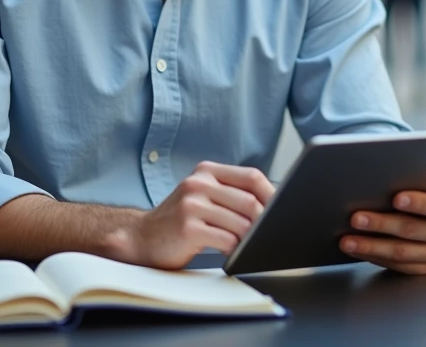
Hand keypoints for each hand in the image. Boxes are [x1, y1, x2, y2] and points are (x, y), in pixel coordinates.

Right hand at [109, 162, 273, 269]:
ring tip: (249, 245)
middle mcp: (198, 183)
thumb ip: (231, 195)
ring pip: (240, 223)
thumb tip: (273, 203)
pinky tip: (232, 253)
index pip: (251, 177)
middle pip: (249, 201)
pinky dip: (235, 250)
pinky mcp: (188, 227)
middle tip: (269, 234)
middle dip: (264, 221)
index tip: (284, 209)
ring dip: (250, 239)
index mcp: (206, 172)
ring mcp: (192, 204)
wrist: (141, 238)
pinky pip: (226, 240)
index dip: (272, 194)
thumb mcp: (203, 197)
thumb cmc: (180, 221)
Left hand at [340, 189, 425, 274]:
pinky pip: (397, 266)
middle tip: (355, 218)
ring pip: (401, 252)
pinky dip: (373, 257)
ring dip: (370, 246)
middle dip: (381, 224)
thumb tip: (377, 182)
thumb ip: (410, 185)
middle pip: (412, 230)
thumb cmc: (422, 195)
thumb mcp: (424, 187)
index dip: (418, 202)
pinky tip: (357, 250)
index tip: (395, 198)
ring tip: (347, 240)